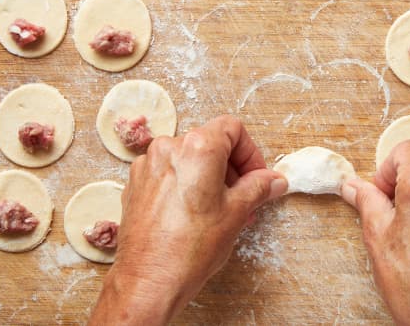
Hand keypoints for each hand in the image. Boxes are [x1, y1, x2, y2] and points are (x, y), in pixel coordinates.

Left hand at [89, 115, 287, 325]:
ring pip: (189, 159)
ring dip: (210, 178)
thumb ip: (258, 188)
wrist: (149, 281)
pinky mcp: (136, 184)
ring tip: (222, 210)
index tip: (256, 175)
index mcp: (197, 147)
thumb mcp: (237, 213)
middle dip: (232, 168)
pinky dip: (186, 186)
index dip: (250, 152)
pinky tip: (195, 214)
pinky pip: (169, 174)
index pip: (232, 129)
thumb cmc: (189, 249)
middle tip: (245, 196)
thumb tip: (273, 180)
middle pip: (210, 143)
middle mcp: (168, 149)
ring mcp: (148, 166)